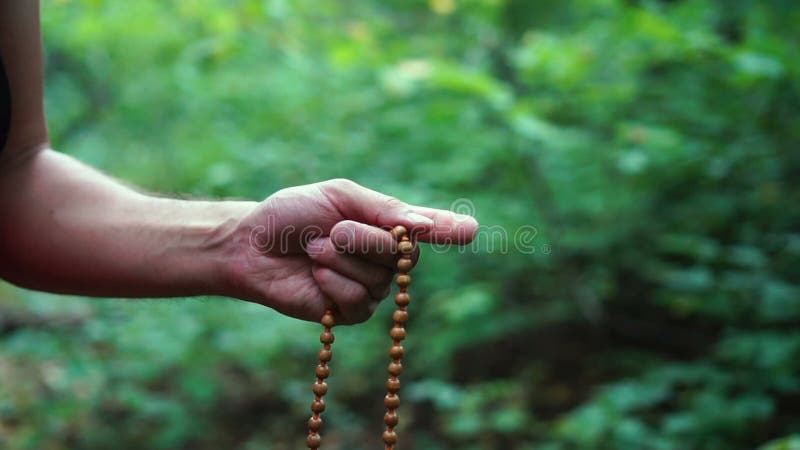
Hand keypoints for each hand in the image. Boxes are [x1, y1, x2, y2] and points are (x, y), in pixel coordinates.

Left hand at [224, 179, 477, 323]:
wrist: (252, 245)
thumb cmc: (292, 214)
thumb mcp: (339, 197)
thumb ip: (383, 210)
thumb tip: (424, 227)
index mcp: (384, 223)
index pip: (426, 228)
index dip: (449, 229)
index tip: (471, 230)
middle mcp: (384, 256)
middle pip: (403, 254)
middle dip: (364, 239)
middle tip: (333, 231)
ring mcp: (370, 285)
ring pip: (380, 279)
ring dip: (341, 260)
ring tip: (315, 251)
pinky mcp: (350, 311)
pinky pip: (360, 301)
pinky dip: (334, 283)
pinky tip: (316, 275)